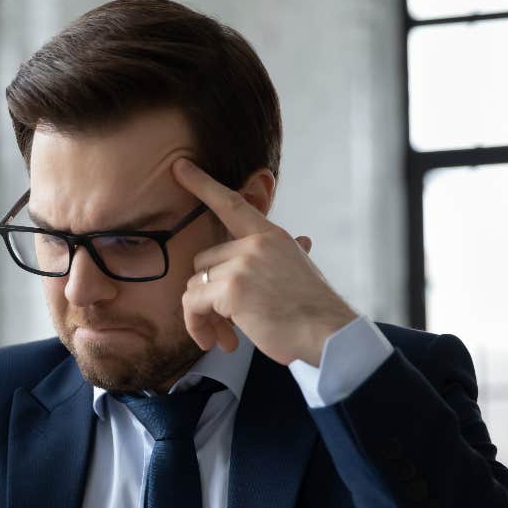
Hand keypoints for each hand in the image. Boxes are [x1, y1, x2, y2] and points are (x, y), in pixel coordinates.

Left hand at [173, 158, 356, 366]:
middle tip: (224, 324)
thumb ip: (285, 254)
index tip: (178, 166)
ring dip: (203, 315)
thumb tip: (305, 240)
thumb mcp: (302, 269)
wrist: (328, 334)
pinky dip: (197, 325)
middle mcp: (255, 244)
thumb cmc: (314, 310)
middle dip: (207, 294)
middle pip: (203, 261)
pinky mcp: (231, 289)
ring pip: (194, 285)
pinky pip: (193, 304)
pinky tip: (216, 341)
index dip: (202, 184)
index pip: (231, 203)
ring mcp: (242, 264)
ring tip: (223, 338)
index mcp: (271, 236)